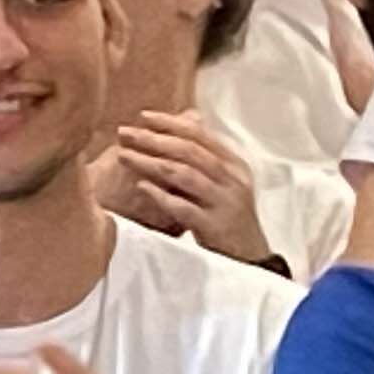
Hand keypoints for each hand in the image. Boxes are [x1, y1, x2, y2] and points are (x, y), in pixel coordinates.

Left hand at [93, 111, 269, 264]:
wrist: (250, 256)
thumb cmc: (229, 217)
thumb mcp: (223, 182)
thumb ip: (205, 156)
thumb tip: (186, 119)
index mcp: (234, 165)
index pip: (201, 136)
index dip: (171, 123)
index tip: (143, 116)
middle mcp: (233, 180)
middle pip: (190, 151)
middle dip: (154, 139)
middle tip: (124, 133)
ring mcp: (225, 203)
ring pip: (185, 174)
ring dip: (150, 162)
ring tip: (123, 156)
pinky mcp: (215, 226)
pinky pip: (184, 207)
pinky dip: (160, 195)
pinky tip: (140, 187)